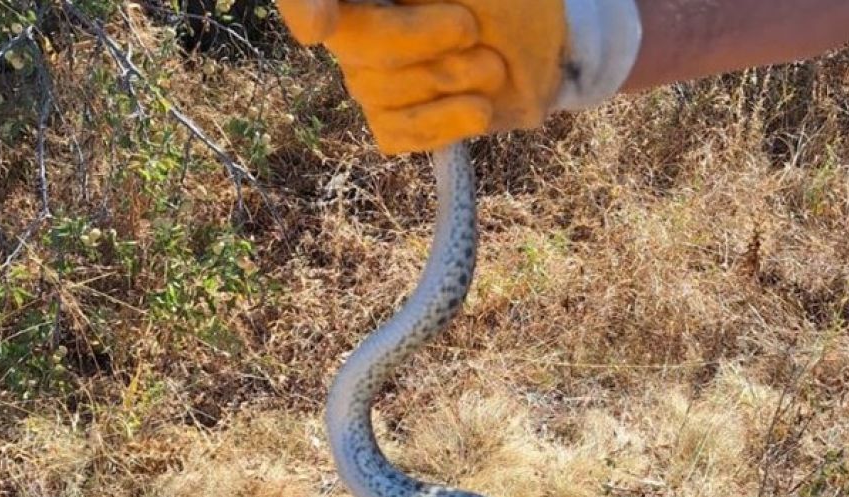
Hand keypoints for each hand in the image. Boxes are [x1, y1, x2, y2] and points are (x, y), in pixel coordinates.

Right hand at [277, 0, 640, 154]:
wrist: (547, 39)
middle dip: (414, 38)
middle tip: (470, 28)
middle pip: (352, 41)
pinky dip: (444, 123)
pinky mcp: (395, 122)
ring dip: (445, 78)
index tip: (320, 24)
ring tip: (494, 68)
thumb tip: (360, 15)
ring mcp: (369, 79)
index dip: (302, 6)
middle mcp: (354, 28)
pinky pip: (397, 133)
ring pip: (376, 90)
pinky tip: (479, 109)